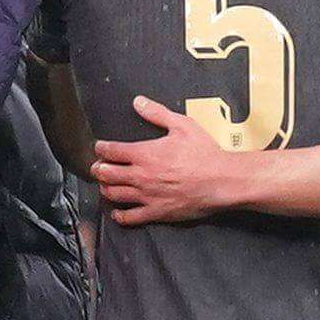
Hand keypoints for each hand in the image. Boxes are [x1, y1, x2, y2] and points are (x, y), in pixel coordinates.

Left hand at [92, 95, 250, 222]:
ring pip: (114, 195)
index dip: (101, 148)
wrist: (222, 181)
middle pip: (106, 174)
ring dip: (105, 189)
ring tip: (105, 185)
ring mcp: (147, 196)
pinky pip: (130, 217)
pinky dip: (119, 215)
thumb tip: (138, 102)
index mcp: (144, 154)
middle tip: (98, 167)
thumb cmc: (205, 154)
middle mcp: (140, 176)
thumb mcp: (182, 125)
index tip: (100, 148)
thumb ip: (157, 113)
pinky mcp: (156, 212)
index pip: (111, 151)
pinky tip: (117, 212)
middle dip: (98, 169)